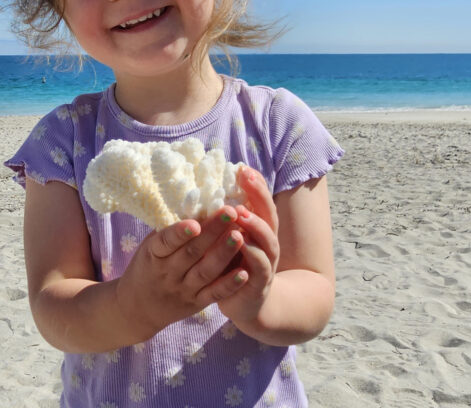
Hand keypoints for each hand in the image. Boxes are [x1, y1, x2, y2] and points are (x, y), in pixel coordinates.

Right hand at [114, 206, 248, 340]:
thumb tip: (194, 201)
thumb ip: (169, 230)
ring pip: (206, 272)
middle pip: (192, 253)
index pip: (166, 242)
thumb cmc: (147, 267)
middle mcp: (168, 273)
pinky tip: (244, 272)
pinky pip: (214, 294)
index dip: (180, 233)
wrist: (137, 309)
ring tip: (239, 235)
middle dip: (213, 232)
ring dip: (224, 254)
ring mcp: (183, 289)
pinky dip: (229, 284)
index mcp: (154, 254)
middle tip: (231, 212)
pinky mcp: (197, 303)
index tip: (196, 222)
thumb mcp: (149, 247)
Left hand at [217, 167, 279, 326]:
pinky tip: (243, 245)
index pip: (260, 200)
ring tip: (241, 213)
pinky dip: (253, 257)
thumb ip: (222, 218)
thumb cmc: (232, 264)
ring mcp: (267, 261)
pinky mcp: (260, 282)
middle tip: (246, 180)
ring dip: (255, 225)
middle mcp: (267, 242)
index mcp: (258, 228)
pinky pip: (259, 268)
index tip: (242, 167)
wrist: (247, 304)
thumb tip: (202, 188)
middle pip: (268, 214)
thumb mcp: (228, 238)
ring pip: (267, 240)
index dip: (254, 184)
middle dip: (258, 196)